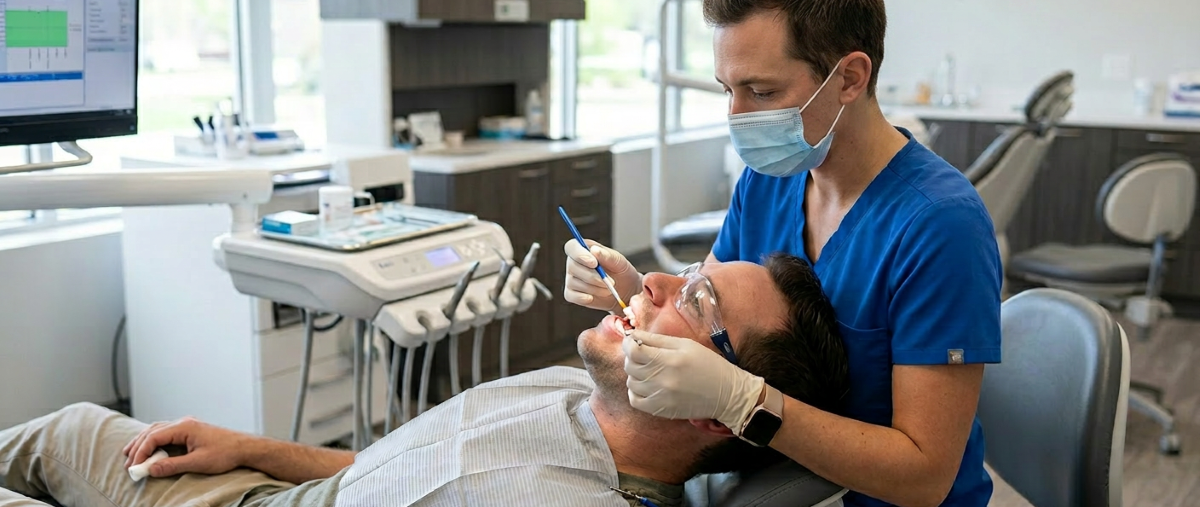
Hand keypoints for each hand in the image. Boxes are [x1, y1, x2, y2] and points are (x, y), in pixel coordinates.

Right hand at [122, 417, 253, 477]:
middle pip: (153, 431)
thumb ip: (172, 465)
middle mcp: (184, 423)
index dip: (141, 452)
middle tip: (128, 463)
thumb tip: (151, 469)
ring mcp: (187, 426)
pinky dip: (155, 441)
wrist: (245, 447)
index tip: (134, 466)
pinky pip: (166, 433)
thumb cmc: (225, 453)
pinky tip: (150, 449)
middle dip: (138, 447)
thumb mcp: (197, 462)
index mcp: (185, 427)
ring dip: (144, 442)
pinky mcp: (191, 431)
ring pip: (158, 430)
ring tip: (131, 455)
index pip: (154, 437)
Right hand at [563, 239, 641, 312]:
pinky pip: (573, 296)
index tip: (594, 263)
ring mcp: (571, 279)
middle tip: (610, 282)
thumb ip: (606, 255)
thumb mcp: (618, 261)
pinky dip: (585, 298)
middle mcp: (573, 263)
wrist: (624, 291)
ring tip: (608, 289)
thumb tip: (594, 250)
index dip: (579, 254)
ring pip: (574, 283)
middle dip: (592, 276)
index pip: (571, 247)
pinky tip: (594, 297)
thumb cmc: (619, 271)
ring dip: (593, 288)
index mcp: (582, 249)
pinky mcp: (571, 294)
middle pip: (573, 266)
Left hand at [623, 330, 764, 431]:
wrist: (727, 394)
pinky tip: (646, 385)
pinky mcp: (661, 410)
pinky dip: (635, 391)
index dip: (628, 344)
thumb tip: (635, 335)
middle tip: (643, 354)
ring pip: (631, 382)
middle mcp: (663, 380)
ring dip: (635, 374)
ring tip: (649, 370)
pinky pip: (635, 401)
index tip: (632, 341)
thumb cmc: (709, 365)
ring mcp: (660, 397)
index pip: (634, 351)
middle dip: (632, 357)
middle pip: (630, 366)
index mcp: (670, 359)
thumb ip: (658, 340)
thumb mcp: (686, 345)